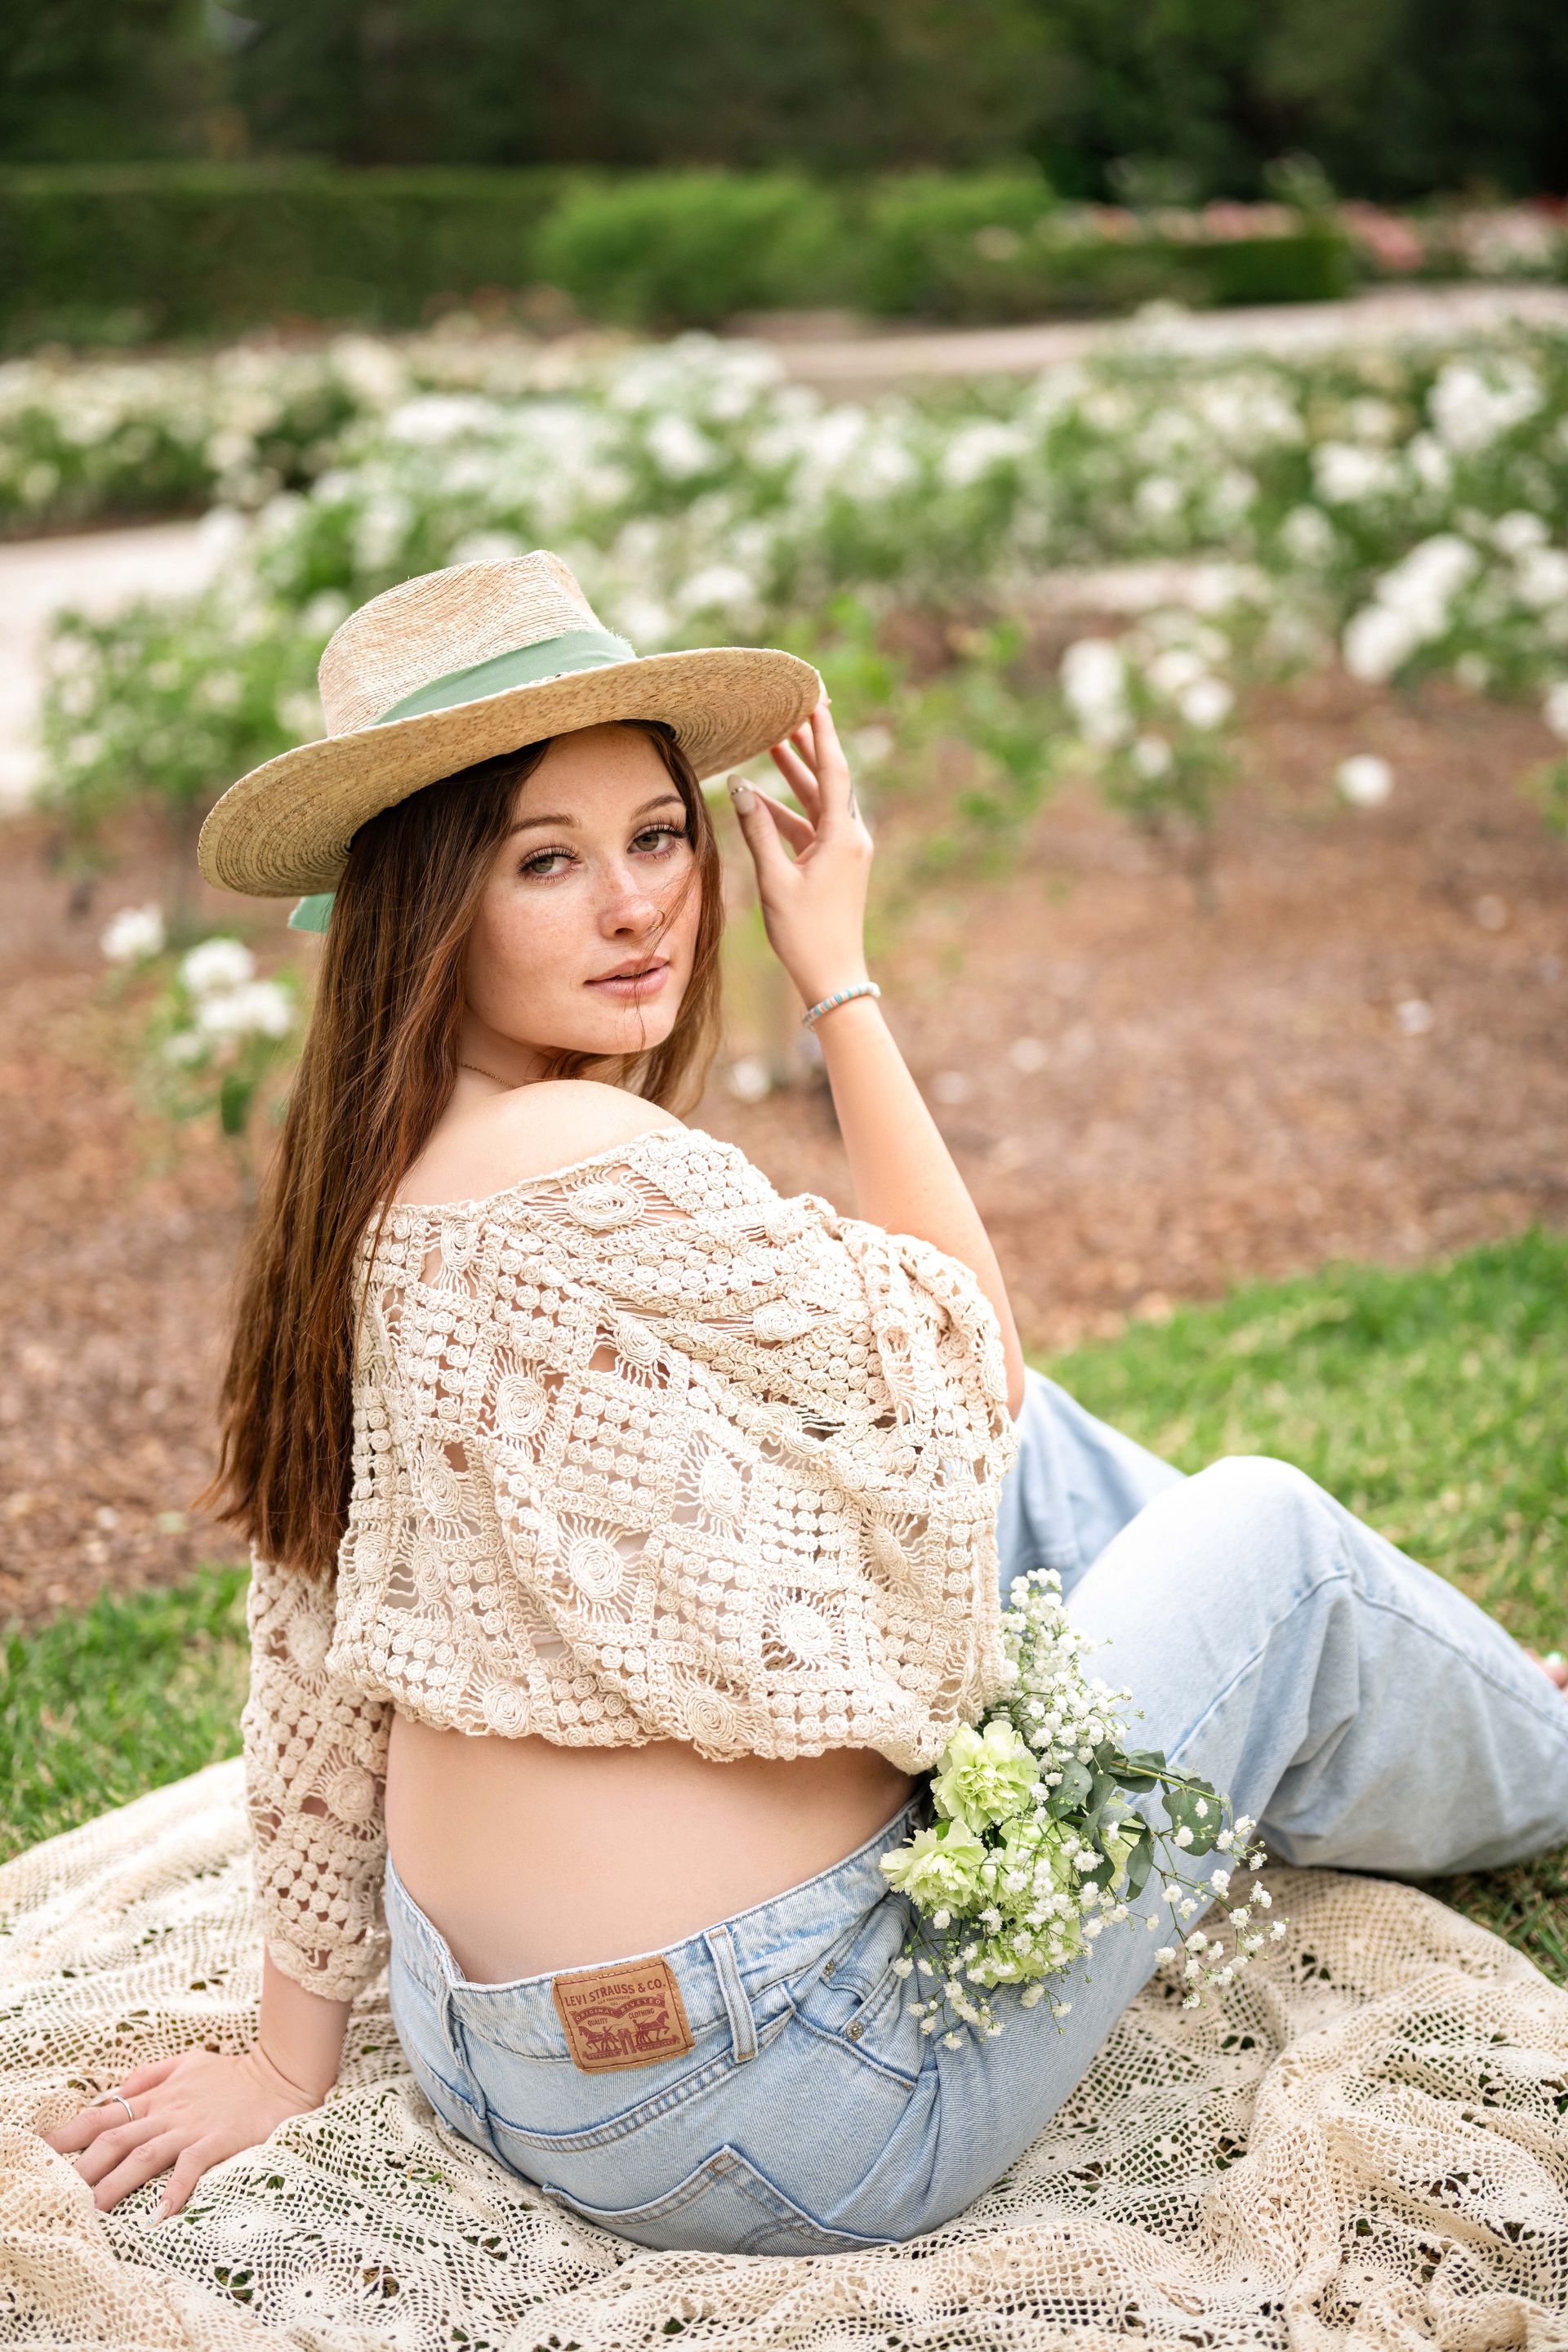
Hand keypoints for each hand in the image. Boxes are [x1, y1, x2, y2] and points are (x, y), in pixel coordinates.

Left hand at [38, 2041, 323, 2217]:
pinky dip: (174, 2191)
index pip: (105, 2115)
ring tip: (91, 2210)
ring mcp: (192, 2127)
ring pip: (143, 2156)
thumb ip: (150, 2075)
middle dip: (82, 2167)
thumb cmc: (234, 2074)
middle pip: (115, 2140)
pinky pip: (190, 2167)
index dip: (71, 2133)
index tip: (43, 2150)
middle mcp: (168, 2113)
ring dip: (115, 2184)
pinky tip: (159, 2215)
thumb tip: (114, 2092)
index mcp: (158, 2098)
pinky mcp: (217, 2141)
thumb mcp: (188, 2062)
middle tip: (57, 2193)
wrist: (281, 2076)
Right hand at [726, 697, 873, 1008]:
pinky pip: (812, 825)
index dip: (822, 732)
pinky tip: (762, 798)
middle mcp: (851, 836)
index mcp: (843, 836)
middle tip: (794, 707)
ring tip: (775, 741)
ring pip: (820, 800)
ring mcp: (845, 850)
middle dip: (809, 743)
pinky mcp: (835, 864)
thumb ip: (758, 830)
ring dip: (798, 774)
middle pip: (829, 778)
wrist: (833, 976)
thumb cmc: (805, 933)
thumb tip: (740, 787)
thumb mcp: (775, 880)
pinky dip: (790, 810)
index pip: (834, 769)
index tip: (816, 698)